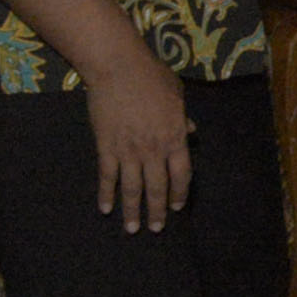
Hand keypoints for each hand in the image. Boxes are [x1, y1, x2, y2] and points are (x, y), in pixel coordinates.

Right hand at [84, 43, 191, 232]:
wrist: (119, 68)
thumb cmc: (151, 76)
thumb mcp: (177, 95)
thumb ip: (183, 117)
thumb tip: (190, 132)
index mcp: (174, 136)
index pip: (181, 174)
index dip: (179, 193)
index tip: (176, 207)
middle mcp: (153, 149)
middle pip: (157, 187)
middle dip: (157, 211)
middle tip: (155, 229)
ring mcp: (128, 150)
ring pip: (132, 188)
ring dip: (132, 210)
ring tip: (132, 229)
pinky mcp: (106, 147)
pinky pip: (107, 176)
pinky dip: (106, 194)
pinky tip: (105, 208)